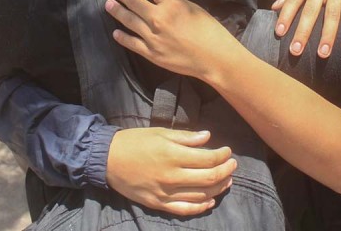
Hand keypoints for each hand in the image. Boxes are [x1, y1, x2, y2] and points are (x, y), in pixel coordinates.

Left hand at [106, 0, 239, 79]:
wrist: (213, 58)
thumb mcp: (195, 9)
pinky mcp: (151, 53)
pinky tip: (115, 32)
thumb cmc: (209, 31)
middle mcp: (158, 18)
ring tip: (108, 4)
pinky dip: (122, 37)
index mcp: (172, 4)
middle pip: (135, 2)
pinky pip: (132, 43)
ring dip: (117, 11)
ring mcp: (152, 37)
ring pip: (129, 20)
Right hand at [106, 128, 235, 216]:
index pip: (208, 159)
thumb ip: (185, 137)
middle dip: (226, 171)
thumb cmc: (135, 141)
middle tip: (233, 165)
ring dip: (218, 188)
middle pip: (209, 178)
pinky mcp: (158, 204)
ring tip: (226, 180)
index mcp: (173, 155)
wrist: (108, 160)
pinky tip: (209, 201)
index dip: (223, 156)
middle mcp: (171, 176)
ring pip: (201, 195)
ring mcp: (165, 192)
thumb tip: (207, 137)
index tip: (228, 151)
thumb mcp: (160, 132)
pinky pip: (184, 209)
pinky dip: (200, 206)